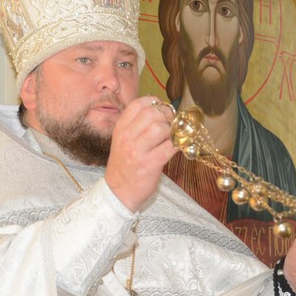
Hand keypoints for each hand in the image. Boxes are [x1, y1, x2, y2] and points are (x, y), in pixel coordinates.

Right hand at [105, 96, 175, 211]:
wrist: (118, 192)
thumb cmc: (124, 165)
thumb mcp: (122, 141)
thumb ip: (136, 125)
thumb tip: (160, 109)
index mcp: (120, 129)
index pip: (137, 104)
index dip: (154, 102)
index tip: (161, 109)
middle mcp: (127, 137)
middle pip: (152, 113)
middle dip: (166, 116)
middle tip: (170, 123)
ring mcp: (138, 151)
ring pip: (161, 128)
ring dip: (171, 131)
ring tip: (171, 137)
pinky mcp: (150, 164)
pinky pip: (170, 147)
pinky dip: (177, 144)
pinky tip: (176, 147)